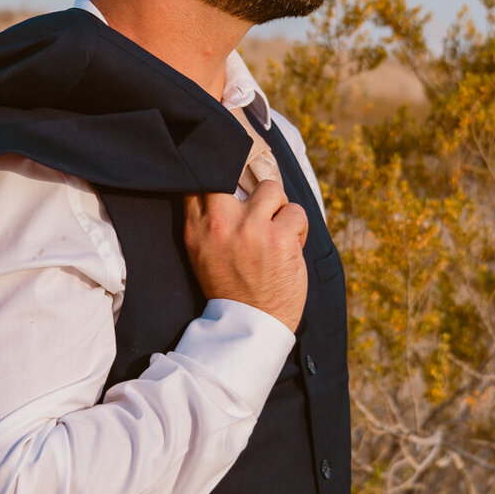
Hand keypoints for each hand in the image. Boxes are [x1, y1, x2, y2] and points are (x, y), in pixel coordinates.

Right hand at [183, 179, 308, 332]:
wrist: (250, 325)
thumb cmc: (229, 287)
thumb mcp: (202, 252)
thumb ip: (206, 220)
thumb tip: (224, 181)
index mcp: (196, 228)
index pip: (200, 178)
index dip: (217, 168)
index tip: (228, 173)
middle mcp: (221, 223)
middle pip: (233, 170)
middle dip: (248, 185)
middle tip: (257, 206)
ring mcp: (252, 228)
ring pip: (272, 189)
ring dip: (279, 209)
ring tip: (276, 233)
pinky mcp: (280, 238)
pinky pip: (297, 212)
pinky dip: (298, 229)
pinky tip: (289, 248)